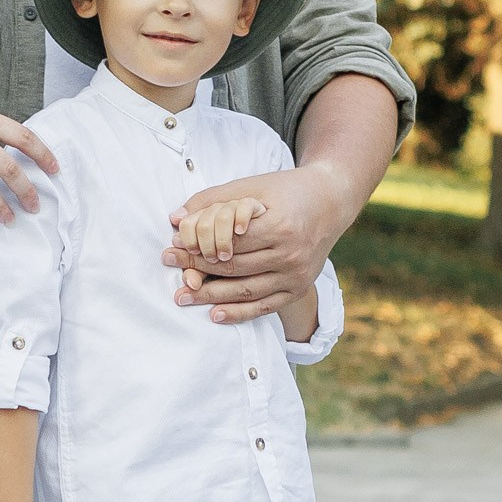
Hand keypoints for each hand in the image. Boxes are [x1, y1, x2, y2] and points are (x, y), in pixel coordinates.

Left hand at [165, 161, 344, 321]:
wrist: (330, 202)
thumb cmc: (286, 190)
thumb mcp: (251, 187)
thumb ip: (213, 201)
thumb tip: (175, 218)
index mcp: (280, 226)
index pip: (228, 243)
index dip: (196, 247)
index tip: (172, 247)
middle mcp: (291, 254)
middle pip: (233, 268)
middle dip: (196, 269)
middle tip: (170, 269)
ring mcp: (297, 275)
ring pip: (245, 291)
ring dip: (210, 296)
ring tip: (182, 296)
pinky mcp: (299, 288)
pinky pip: (265, 306)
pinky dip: (239, 313)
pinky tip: (215, 314)